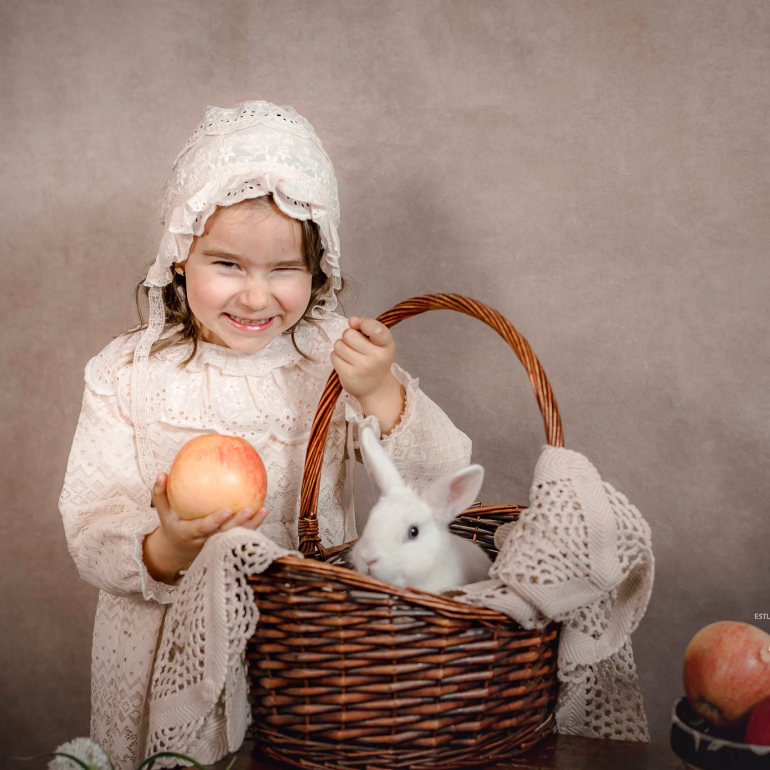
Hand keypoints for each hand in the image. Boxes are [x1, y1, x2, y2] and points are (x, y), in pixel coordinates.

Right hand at [143, 472, 268, 582]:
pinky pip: (241, 535)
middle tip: (250, 508)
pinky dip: (253, 525)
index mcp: (189, 533)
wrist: (177, 551)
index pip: (203, 528)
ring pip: (236, 537)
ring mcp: (217, 544)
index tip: (228, 510)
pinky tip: (263, 511)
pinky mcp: (226, 544)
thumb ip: (160, 494)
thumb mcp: (163, 513)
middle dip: (238, 523)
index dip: (215, 521)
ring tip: (263, 510)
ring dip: (251, 525)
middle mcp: (205, 541)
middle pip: (224, 534)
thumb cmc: (172, 526)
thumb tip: (162, 474)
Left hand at [331, 316, 405, 433]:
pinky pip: (334, 356)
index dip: (364, 323)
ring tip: (351, 355)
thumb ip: (367, 327)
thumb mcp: (379, 342)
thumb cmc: (376, 360)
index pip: (375, 328)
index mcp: (386, 344)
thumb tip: (352, 320)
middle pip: (348, 334)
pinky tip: (346, 363)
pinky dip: (337, 357)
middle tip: (355, 346)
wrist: (376, 388)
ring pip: (338, 345)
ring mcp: (362, 367)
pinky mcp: (349, 375)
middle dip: (348, 337)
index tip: (362, 326)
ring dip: (341, 347)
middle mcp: (376, 356)